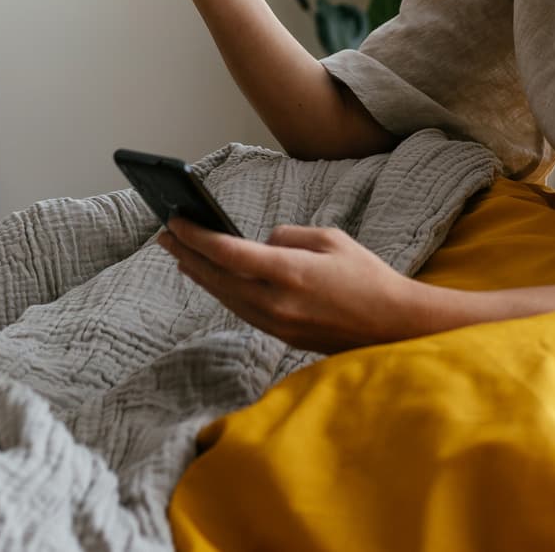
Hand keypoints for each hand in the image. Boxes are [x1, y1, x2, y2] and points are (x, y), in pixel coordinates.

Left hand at [159, 218, 434, 353]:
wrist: (391, 325)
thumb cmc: (367, 276)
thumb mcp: (331, 239)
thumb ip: (289, 236)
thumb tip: (261, 243)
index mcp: (289, 272)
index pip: (229, 253)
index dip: (197, 236)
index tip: (175, 221)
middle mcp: (275, 301)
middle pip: (217, 277)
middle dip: (187, 253)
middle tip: (163, 233)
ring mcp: (275, 322)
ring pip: (224, 296)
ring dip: (199, 273)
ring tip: (179, 253)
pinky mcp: (279, 334)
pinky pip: (239, 308)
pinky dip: (220, 290)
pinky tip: (211, 279)